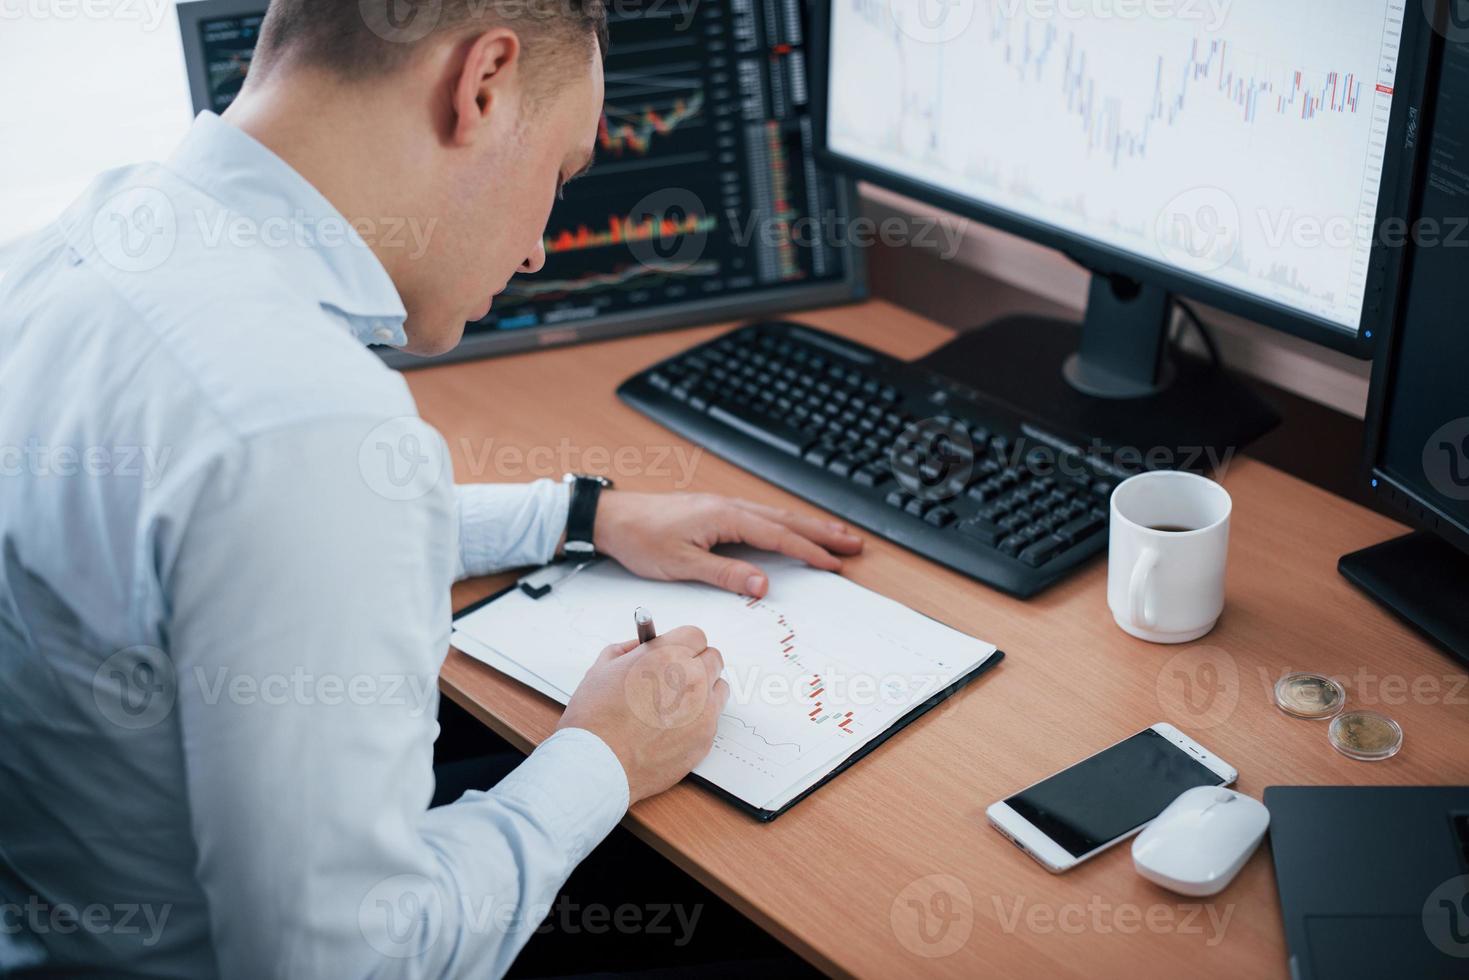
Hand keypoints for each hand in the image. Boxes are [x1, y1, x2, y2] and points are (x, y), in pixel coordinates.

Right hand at [558, 626, 728, 803]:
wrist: (598, 764)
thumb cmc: (595, 720)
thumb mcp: (601, 669)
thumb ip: (627, 650)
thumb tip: (641, 646)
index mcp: (666, 656)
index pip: (695, 636)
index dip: (682, 645)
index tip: (675, 653)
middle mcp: (691, 678)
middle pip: (712, 658)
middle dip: (696, 663)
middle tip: (677, 677)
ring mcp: (702, 709)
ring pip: (718, 687)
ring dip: (704, 689)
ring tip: (677, 703)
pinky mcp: (706, 736)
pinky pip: (714, 717)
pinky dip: (700, 718)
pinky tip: (675, 726)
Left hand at [591, 491, 863, 596]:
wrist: (612, 517)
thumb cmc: (641, 539)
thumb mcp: (681, 564)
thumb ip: (725, 574)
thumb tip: (763, 583)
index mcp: (725, 517)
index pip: (778, 535)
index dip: (809, 550)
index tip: (835, 563)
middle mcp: (729, 506)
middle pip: (786, 519)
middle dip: (822, 532)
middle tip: (854, 543)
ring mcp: (723, 506)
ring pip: (775, 515)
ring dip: (808, 525)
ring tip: (836, 534)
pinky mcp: (715, 510)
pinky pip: (760, 515)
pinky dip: (784, 522)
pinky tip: (792, 528)